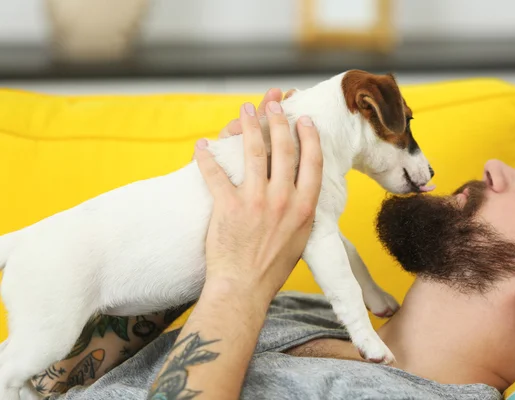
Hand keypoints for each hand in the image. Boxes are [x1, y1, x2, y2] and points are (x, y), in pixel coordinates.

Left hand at [194, 97, 321, 304]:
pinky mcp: (228, 207)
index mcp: (304, 207)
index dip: (309, 136)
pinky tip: (201, 145)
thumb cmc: (273, 267)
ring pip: (253, 152)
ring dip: (248, 126)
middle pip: (283, 149)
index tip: (304, 119)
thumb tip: (301, 189)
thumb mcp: (301, 238)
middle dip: (278, 120)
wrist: (244, 289)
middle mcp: (283, 200)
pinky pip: (215, 174)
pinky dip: (206, 157)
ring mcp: (255, 202)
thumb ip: (302, 210)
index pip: (312, 161)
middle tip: (273, 103)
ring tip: (244, 109)